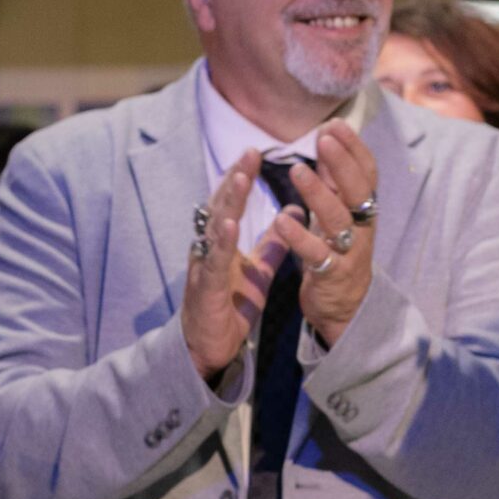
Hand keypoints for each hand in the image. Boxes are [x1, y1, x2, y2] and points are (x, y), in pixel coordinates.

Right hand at [183, 150, 281, 381]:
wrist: (209, 347)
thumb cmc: (229, 307)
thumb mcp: (259, 271)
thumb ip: (272, 243)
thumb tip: (293, 212)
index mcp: (221, 242)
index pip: (231, 202)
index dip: (241, 177)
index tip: (255, 151)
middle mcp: (208, 248)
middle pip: (220, 206)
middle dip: (234, 178)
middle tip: (250, 151)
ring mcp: (205, 267)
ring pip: (214, 228)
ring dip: (227, 202)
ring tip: (240, 177)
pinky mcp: (206, 289)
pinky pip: (214, 263)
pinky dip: (222, 243)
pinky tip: (230, 225)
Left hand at [270, 121, 379, 349]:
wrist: (344, 310)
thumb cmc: (339, 254)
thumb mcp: (338, 214)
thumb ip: (334, 181)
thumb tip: (329, 139)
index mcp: (364, 211)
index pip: (367, 173)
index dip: (354, 148)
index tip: (336, 124)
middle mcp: (362, 228)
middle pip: (358, 191)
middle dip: (342, 162)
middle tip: (324, 137)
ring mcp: (350, 253)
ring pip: (338, 220)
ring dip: (318, 193)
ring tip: (297, 169)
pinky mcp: (331, 276)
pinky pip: (317, 255)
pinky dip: (299, 237)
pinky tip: (281, 219)